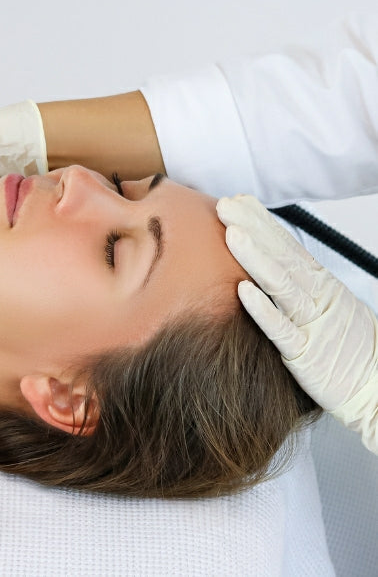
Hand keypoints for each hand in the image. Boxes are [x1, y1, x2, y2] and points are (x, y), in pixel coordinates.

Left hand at [217, 194, 377, 453]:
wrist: (377, 385)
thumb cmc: (347, 345)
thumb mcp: (326, 303)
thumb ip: (298, 281)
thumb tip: (269, 257)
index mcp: (319, 283)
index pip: (286, 244)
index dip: (262, 221)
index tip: (238, 201)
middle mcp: (316, 296)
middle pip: (281, 255)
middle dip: (253, 228)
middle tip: (225, 205)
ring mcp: (311, 323)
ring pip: (280, 284)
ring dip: (255, 258)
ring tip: (232, 234)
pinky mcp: (305, 353)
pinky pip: (281, 329)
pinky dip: (263, 309)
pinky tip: (243, 290)